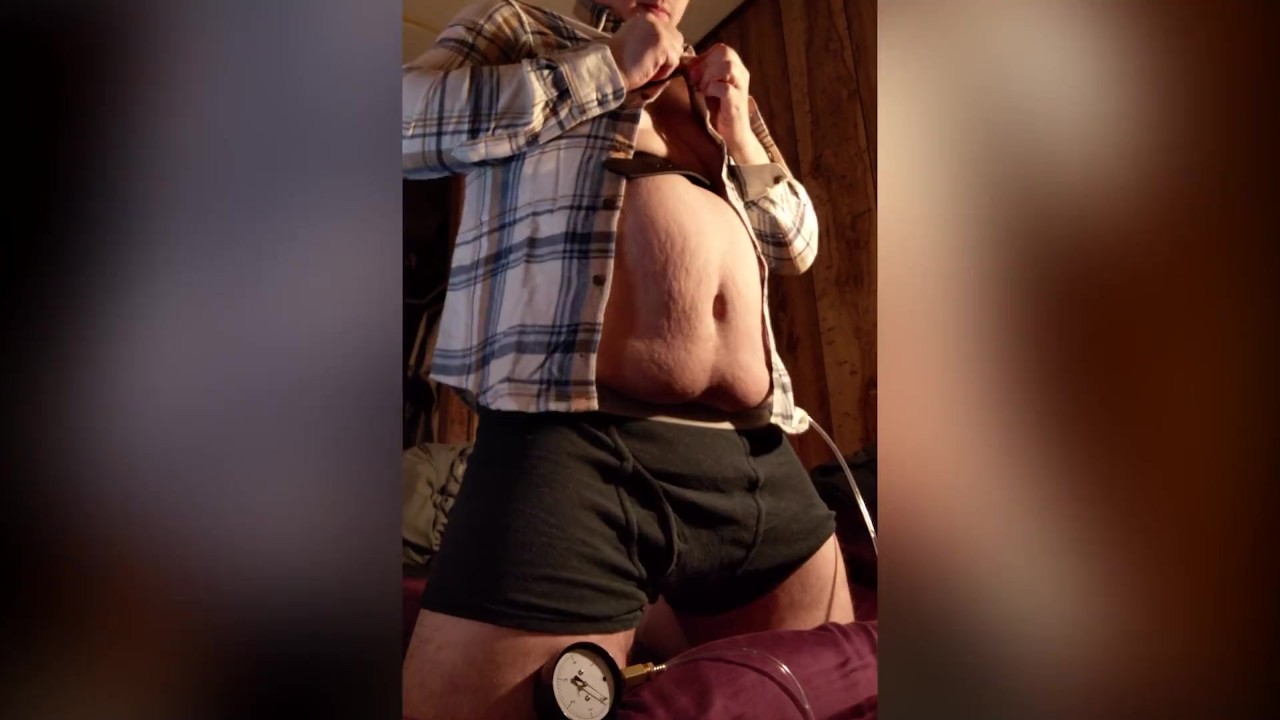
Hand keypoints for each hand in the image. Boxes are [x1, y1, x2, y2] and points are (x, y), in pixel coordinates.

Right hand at [607, 15, 685, 90]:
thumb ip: (650, 40)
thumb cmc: (617, 64)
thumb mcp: (634, 43)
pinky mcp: (662, 44)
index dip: (662, 51)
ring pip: (677, 51)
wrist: (607, 70)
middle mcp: (653, 20)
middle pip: (677, 40)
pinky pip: (674, 62)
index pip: (668, 32)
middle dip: (668, 56)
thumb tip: (670, 50)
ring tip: (649, 69)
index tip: (646, 61)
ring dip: (666, 65)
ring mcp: (659, 31)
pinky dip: (664, 72)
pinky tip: (649, 72)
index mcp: (645, 18)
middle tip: (650, 67)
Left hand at [687, 43, 766, 161]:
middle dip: (705, 64)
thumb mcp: (707, 87)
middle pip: (725, 51)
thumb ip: (700, 73)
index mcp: (736, 68)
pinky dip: (711, 89)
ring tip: (702, 89)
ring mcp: (741, 87)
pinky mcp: (736, 102)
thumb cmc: (718, 112)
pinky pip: (724, 87)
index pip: (721, 48)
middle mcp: (741, 74)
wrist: (732, 137)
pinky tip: (706, 97)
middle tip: (694, 80)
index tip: (693, 72)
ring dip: (709, 75)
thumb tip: (684, 60)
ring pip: (728, 66)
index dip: (704, 57)